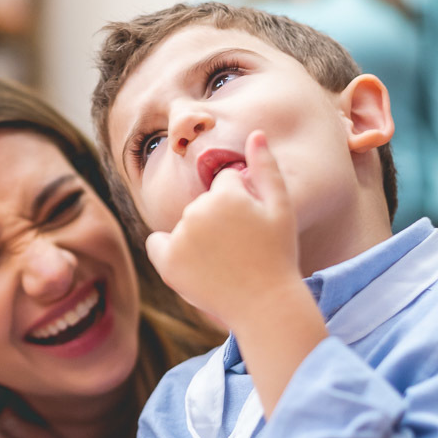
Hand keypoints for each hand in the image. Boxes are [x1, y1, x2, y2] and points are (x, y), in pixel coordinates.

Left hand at [145, 130, 300, 328]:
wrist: (265, 305)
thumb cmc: (278, 254)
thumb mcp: (281, 208)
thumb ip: (266, 168)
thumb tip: (255, 133)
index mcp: (225, 195)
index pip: (223, 183)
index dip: (240, 203)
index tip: (251, 225)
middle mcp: (197, 212)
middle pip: (202, 203)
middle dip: (218, 218)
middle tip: (239, 246)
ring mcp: (180, 238)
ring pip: (184, 223)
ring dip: (197, 235)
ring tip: (222, 260)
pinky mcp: (167, 263)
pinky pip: (156, 243)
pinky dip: (168, 250)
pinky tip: (193, 264)